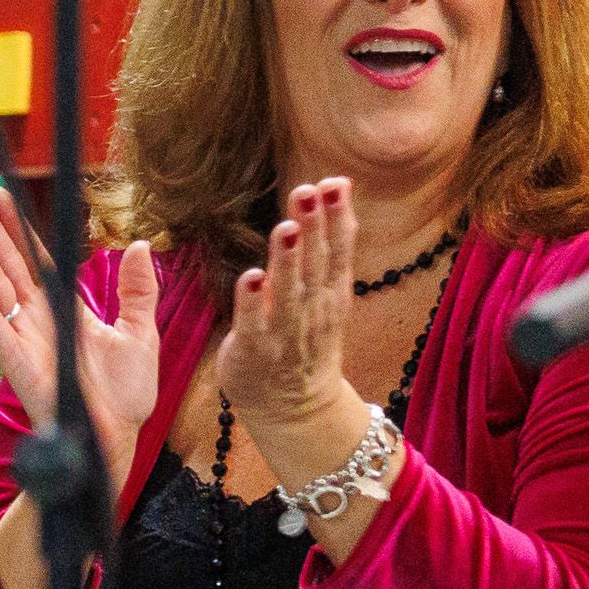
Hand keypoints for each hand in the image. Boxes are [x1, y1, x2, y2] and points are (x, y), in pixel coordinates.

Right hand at [0, 180, 158, 485]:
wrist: (116, 438)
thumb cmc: (124, 395)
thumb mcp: (141, 332)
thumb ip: (138, 290)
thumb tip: (138, 247)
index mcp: (64, 308)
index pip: (35, 257)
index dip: (16, 226)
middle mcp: (38, 319)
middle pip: (8, 263)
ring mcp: (24, 339)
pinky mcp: (18, 364)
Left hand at [218, 178, 361, 433]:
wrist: (296, 405)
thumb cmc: (305, 337)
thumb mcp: (325, 290)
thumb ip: (324, 245)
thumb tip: (327, 193)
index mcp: (330, 291)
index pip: (338, 248)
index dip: (337, 216)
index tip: (335, 182)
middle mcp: (313, 308)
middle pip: (315, 263)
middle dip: (314, 226)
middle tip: (310, 190)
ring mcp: (285, 330)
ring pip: (288, 291)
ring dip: (286, 260)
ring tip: (285, 226)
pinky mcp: (256, 350)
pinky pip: (253, 323)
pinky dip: (252, 301)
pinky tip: (250, 276)